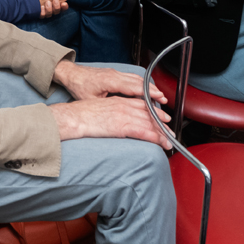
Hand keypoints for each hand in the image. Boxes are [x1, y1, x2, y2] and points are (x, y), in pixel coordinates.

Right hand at [49, 96, 171, 147]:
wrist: (73, 117)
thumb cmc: (80, 115)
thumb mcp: (98, 108)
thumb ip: (109, 111)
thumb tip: (113, 119)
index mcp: (117, 100)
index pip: (141, 104)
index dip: (154, 111)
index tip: (162, 117)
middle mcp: (123, 106)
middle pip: (148, 113)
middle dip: (161, 122)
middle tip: (170, 130)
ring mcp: (124, 115)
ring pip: (149, 123)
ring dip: (162, 132)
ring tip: (169, 140)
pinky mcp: (122, 126)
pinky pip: (144, 132)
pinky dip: (156, 138)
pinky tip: (162, 142)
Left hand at [54, 60, 165, 103]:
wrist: (71, 74)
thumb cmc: (79, 87)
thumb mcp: (91, 101)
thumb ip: (107, 107)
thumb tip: (120, 117)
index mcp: (110, 81)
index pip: (134, 87)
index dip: (148, 93)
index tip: (159, 98)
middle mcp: (115, 75)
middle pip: (139, 82)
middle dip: (153, 90)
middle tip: (164, 99)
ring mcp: (115, 73)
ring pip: (136, 78)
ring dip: (148, 86)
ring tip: (159, 96)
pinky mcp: (114, 74)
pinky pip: (131, 77)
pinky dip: (141, 83)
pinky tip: (146, 90)